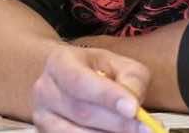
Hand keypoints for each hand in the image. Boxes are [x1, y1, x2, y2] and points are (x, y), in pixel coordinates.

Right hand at [32, 44, 152, 132]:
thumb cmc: (99, 70)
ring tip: (134, 132)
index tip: (133, 109)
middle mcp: (45, 89)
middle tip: (146, 128)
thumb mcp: (120, 64)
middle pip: (81, 111)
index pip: (80, 81)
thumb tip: (134, 105)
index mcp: (60, 62)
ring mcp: (42, 115)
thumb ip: (131, 80)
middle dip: (117, 123)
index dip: (107, 96)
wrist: (69, 79)